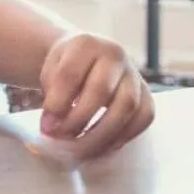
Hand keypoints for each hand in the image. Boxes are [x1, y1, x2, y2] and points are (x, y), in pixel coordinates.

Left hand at [38, 33, 154, 160]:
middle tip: (61, 139)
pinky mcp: (147, 95)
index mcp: (85, 44)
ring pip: (126, 106)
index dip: (57, 104)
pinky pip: (143, 118)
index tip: (46, 126)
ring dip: (101, 134)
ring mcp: (135, 74)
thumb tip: (52, 128)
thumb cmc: (66, 68)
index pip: (70, 75)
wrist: (89, 59)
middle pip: (100, 91)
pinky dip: (124, 136)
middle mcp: (115, 55)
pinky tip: (103, 147)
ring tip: (80, 150)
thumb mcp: (50, 71)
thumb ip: (51, 95)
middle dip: (78, 120)